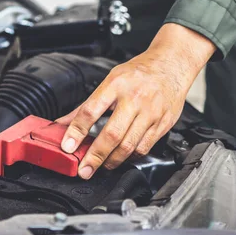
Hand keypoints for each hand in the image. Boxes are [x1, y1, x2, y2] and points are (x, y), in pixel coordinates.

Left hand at [57, 23, 215, 179]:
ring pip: (129, 145)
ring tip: (102, 166)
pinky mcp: (163, 123)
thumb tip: (63, 123)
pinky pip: (144, 147)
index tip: (68, 146)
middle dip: (95, 156)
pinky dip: (130, 157)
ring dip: (112, 160)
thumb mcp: (109, 81)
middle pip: (112, 134)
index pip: (90, 111)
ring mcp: (151, 112)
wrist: (171, 65)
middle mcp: (134, 98)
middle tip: (84, 169)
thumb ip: (86, 105)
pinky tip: (122, 157)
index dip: (77, 131)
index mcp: (115, 85)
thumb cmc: (138, 73)